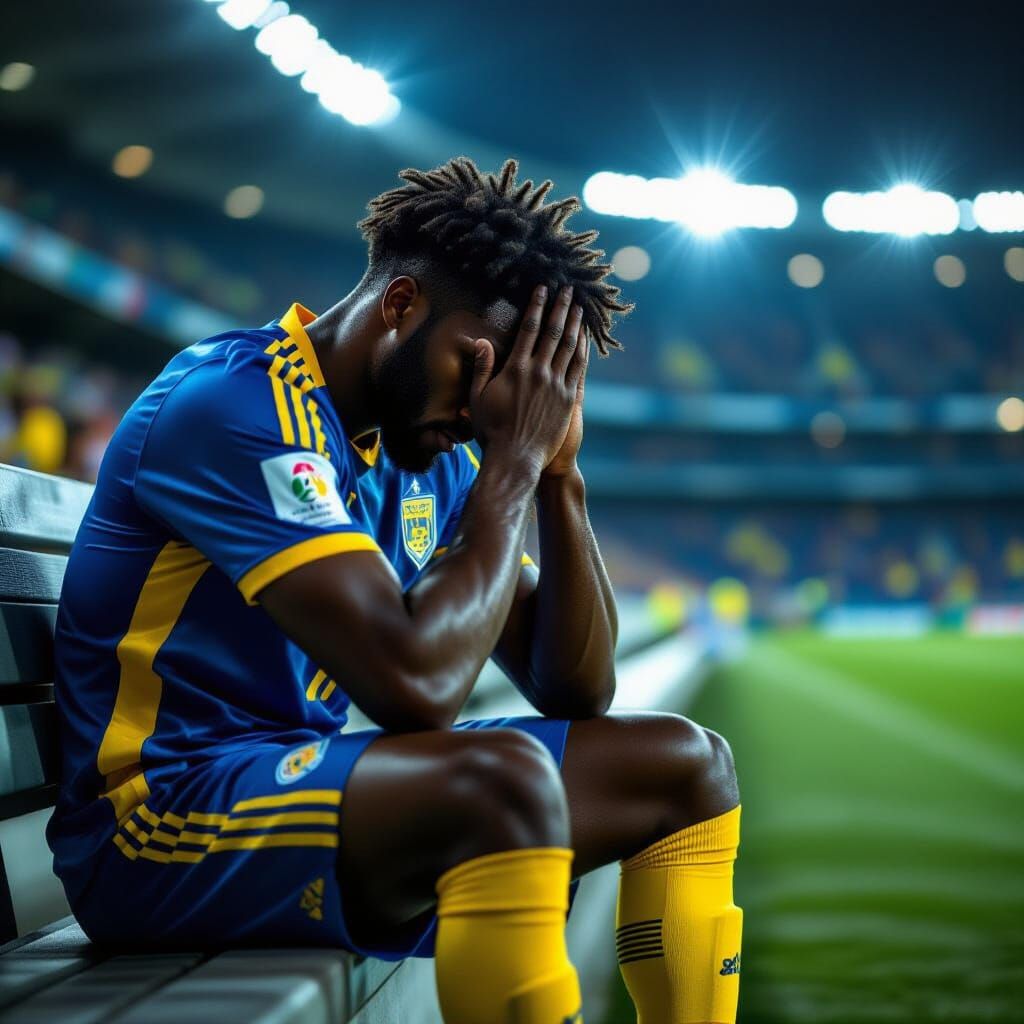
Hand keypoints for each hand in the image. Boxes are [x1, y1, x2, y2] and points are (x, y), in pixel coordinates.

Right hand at [469, 284, 586, 477]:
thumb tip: (482, 342)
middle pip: (552, 332)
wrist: (515, 458)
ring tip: (579, 308)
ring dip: (575, 324)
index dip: (536, 306)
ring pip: (569, 347)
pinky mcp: (569, 399)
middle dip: (561, 308)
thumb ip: (482, 368)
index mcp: (515, 368)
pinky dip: (583, 349)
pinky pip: (579, 368)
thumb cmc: (492, 430)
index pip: (528, 329)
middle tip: (568, 290)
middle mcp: (538, 372)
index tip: (542, 290)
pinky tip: (585, 338)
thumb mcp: (478, 398)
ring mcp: (556, 385)